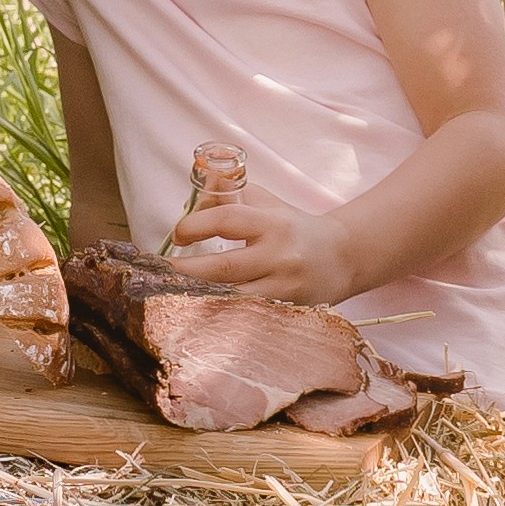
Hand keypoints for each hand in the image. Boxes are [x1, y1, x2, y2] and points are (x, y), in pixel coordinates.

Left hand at [162, 187, 363, 308]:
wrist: (344, 257)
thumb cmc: (295, 227)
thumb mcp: (268, 204)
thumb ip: (232, 194)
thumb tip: (196, 189)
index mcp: (272, 222)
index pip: (227, 220)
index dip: (195, 225)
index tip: (177, 235)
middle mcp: (279, 256)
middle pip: (224, 268)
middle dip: (186, 272)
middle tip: (160, 273)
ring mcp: (284, 287)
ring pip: (234, 299)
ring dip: (200, 299)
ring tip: (172, 296)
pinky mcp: (287, 311)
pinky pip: (248, 316)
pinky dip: (223, 315)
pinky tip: (202, 315)